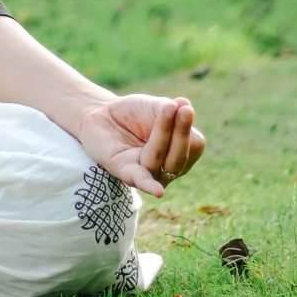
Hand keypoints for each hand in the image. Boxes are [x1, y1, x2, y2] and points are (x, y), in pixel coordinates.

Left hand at [74, 94, 202, 196]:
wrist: (102, 113)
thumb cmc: (134, 112)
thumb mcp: (155, 106)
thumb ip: (170, 109)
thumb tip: (185, 105)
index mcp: (180, 153)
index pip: (194, 146)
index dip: (188, 127)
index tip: (183, 107)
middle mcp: (167, 168)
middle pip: (180, 157)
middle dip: (181, 133)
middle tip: (184, 111)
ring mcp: (147, 172)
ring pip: (160, 161)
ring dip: (162, 134)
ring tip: (166, 109)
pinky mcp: (125, 172)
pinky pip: (140, 181)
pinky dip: (149, 186)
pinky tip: (159, 191)